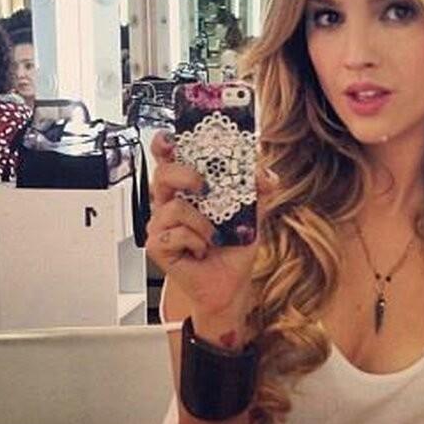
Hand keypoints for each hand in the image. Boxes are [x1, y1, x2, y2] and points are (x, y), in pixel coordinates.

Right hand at [145, 131, 272, 344]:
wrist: (230, 284)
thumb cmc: (233, 248)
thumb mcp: (252, 215)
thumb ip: (258, 192)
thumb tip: (266, 175)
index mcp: (187, 189)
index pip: (170, 160)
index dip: (165, 145)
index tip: (171, 139)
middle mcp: (170, 203)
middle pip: (162, 174)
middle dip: (184, 174)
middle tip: (204, 186)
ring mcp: (160, 224)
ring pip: (174, 207)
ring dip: (202, 223)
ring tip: (213, 236)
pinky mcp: (157, 245)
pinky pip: (175, 233)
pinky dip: (196, 242)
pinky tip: (201, 251)